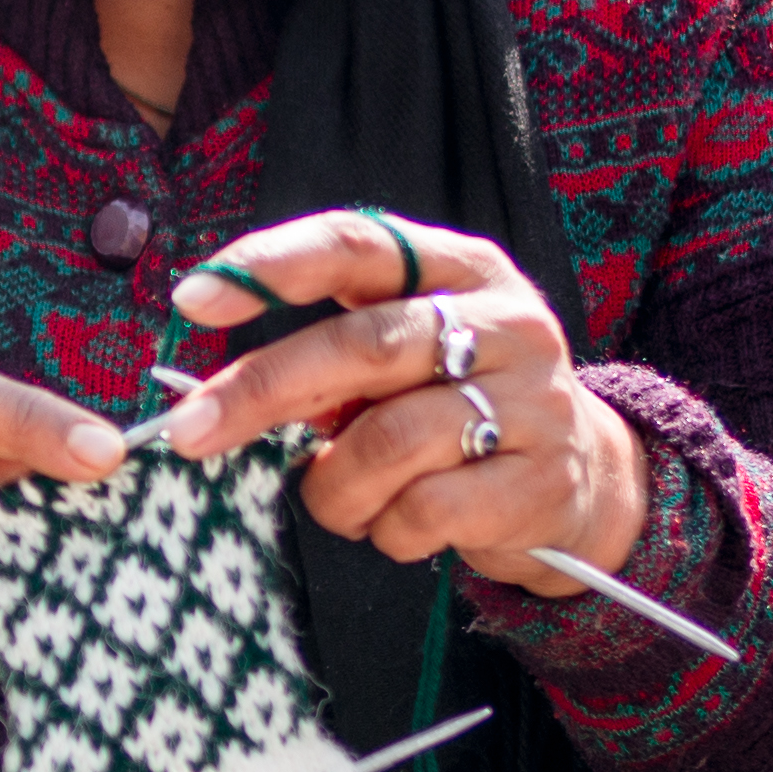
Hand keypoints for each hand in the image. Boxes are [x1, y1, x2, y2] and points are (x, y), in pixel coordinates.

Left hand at [154, 208, 649, 592]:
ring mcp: (532, 401)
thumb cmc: (460, 406)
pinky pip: (426, 509)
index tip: (194, 299)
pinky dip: (385, 529)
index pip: (357, 242)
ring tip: (335, 498)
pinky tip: (395, 526)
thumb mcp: (407, 359)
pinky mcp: (540, 480)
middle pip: (363, 346)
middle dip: (263, 390)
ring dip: (334, 484)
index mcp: (459, 268)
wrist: (583, 477)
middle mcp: (504, 322)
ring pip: (390, 440)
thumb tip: (214, 399)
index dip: (272, 265)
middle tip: (189, 433)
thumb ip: (329, 360)